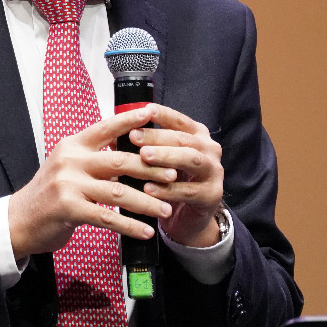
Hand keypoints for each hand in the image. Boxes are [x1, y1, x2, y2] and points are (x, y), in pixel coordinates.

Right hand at [8, 107, 177, 260]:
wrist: (19, 220)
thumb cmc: (49, 194)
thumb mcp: (67, 167)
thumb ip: (93, 160)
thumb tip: (130, 158)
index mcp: (72, 146)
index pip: (105, 127)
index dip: (130, 119)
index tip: (152, 112)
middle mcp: (70, 160)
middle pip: (119, 160)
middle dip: (150, 168)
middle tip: (173, 174)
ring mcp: (68, 184)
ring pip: (118, 191)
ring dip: (146, 201)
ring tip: (165, 208)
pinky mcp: (68, 208)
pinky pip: (107, 217)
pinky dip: (130, 225)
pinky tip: (145, 231)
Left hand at [130, 103, 223, 247]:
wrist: (189, 217)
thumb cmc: (172, 182)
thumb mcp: (160, 161)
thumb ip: (142, 148)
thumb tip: (112, 139)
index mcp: (197, 135)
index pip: (179, 120)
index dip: (162, 115)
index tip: (144, 110)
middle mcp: (209, 149)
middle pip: (183, 139)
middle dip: (157, 137)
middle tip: (134, 136)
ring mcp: (214, 172)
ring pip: (191, 159)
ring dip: (166, 156)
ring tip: (144, 156)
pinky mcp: (212, 194)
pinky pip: (188, 190)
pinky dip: (167, 189)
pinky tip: (148, 188)